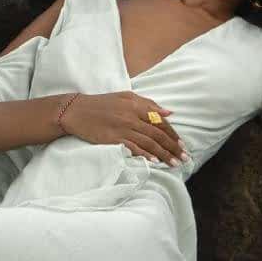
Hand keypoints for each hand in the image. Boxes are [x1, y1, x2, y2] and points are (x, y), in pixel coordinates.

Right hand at [60, 92, 187, 166]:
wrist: (76, 110)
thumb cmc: (102, 103)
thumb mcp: (125, 97)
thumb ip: (148, 104)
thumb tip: (168, 113)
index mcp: (136, 105)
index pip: (160, 121)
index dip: (173, 134)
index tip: (182, 144)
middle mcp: (132, 116)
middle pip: (158, 134)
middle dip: (173, 147)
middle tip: (185, 158)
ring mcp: (123, 128)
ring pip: (149, 143)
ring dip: (164, 154)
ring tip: (175, 163)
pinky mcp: (113, 138)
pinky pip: (133, 148)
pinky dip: (145, 155)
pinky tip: (155, 161)